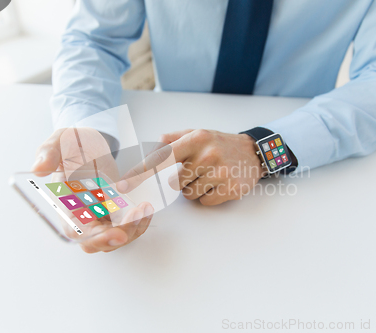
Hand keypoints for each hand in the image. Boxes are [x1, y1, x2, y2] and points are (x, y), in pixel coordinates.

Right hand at [32, 128, 153, 252]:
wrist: (89, 141)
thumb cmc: (73, 142)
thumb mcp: (60, 141)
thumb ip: (49, 153)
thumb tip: (38, 168)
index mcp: (65, 203)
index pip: (77, 231)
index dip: (96, 237)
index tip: (117, 234)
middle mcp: (80, 215)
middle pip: (98, 242)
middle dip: (120, 235)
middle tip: (138, 215)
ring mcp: (98, 216)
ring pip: (115, 238)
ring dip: (133, 229)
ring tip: (145, 208)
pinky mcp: (113, 212)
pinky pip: (126, 227)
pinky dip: (138, 222)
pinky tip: (146, 208)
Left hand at [118, 129, 264, 205]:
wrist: (252, 153)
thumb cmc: (218, 144)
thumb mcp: (197, 134)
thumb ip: (172, 139)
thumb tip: (149, 148)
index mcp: (196, 138)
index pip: (162, 158)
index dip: (140, 174)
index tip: (123, 186)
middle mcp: (208, 154)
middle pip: (173, 182)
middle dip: (179, 181)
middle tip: (196, 170)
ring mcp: (221, 172)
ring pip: (188, 194)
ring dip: (193, 189)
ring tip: (208, 176)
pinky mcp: (231, 188)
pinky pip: (204, 201)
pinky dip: (207, 196)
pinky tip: (218, 184)